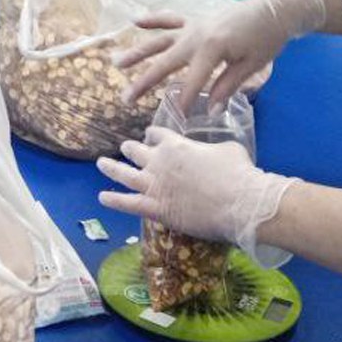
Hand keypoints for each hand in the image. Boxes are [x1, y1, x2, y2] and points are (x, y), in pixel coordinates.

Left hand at [97, 126, 297, 260]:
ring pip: (124, 174)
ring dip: (111, 168)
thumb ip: (213, 148)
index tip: (150, 135)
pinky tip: (102, 198)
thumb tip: (214, 152)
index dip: (153, 134)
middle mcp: (160, 161)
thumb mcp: (228, 149)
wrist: (240, 202)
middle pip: (137, 151)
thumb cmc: (238, 173)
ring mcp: (154, 185)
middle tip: (127, 148)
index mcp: (176, 144)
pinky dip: (113, 200)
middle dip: (131, 149)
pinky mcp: (155, 208)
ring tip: (101, 164)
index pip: (158, 134)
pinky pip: (128, 203)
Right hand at [116, 0, 327, 111]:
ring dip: (138, 52)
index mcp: (211, 49)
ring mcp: (193, 26)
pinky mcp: (195, 19)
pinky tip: (135, 21)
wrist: (274, 9)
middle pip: (165, 63)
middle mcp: (195, 36)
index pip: (192, 82)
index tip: (179, 118)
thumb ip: (227, 86)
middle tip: (125, 98)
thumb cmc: (266, 39)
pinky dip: (153, 19)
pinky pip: (170, 19)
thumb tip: (212, 110)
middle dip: (145, 82)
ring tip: (117, 62)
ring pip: (160, 41)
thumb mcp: (251, 66)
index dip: (186, 101)